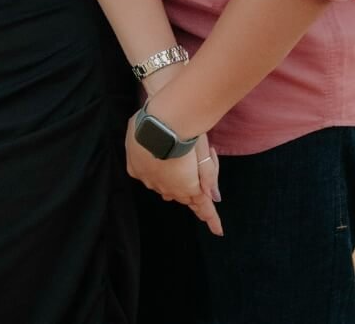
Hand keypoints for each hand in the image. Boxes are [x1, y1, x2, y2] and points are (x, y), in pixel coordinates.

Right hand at [125, 115, 223, 237]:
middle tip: (191, 172)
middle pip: (182, 194)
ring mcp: (150, 181)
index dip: (212, 219)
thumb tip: (214, 197)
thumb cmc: (186, 135)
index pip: (204, 207)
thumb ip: (209, 174)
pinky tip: (152, 156)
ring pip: (162, 186)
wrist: (159, 121)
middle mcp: (169, 189)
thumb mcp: (203, 152)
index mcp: (190, 188)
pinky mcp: (135, 170)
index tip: (219, 231)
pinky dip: (151, 170)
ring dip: (169, 178)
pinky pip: (145, 176)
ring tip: (172, 158)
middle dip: (189, 188)